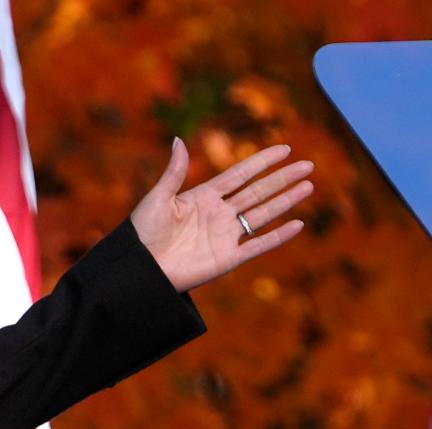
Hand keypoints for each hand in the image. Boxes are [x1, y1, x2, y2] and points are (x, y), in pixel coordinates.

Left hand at [130, 137, 312, 292]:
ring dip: (286, 200)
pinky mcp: (227, 258)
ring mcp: (225, 236)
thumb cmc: (142, 233)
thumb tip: (178, 139)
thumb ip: (174, 172)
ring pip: (263, 214)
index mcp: (203, 197)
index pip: (239, 175)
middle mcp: (219, 214)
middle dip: (282, 179)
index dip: (261, 162)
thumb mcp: (158, 198)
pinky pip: (258, 246)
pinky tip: (297, 224)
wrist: (139, 269)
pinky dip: (278, 236)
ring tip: (308, 186)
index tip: (284, 149)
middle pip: (258, 192)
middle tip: (308, 165)